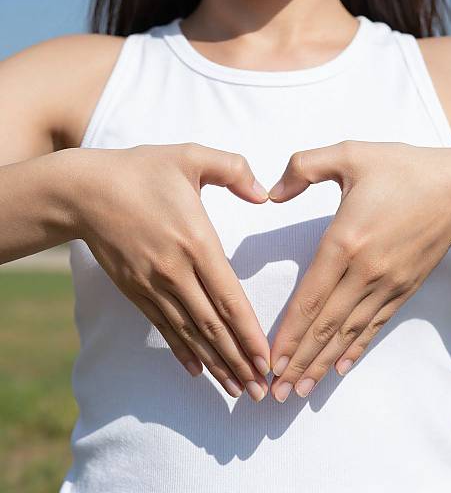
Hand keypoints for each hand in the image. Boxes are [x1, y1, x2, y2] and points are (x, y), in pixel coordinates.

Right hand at [70, 143, 270, 400]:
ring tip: (235, 390)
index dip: (250, 333)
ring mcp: (154, 285)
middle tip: (260, 390)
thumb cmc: (140, 171)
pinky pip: (164, 328)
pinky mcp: (137, 291)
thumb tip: (264, 193)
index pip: (230, 299)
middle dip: (239, 361)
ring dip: (215, 364)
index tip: (268, 360)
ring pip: (191, 334)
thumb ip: (233, 169)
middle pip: (214, 326)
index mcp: (196, 242)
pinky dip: (182, 351)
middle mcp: (176, 272)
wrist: (85, 191)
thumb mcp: (190, 156)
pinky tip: (197, 370)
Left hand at [268, 141, 450, 401]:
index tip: (268, 360)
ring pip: (347, 333)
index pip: (309, 298)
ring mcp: (386, 284)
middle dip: (298, 361)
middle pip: (324, 326)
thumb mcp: (350, 153)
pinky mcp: (401, 289)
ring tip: (300, 391)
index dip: (287, 334)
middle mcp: (364, 271)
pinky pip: (373, 326)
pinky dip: (354, 349)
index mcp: (345, 241)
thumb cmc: (402, 168)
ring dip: (321, 364)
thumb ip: (303, 167)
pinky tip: (339, 367)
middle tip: (275, 392)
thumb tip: (271, 194)